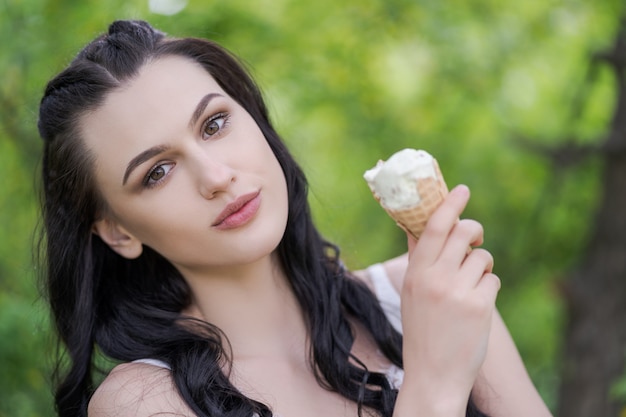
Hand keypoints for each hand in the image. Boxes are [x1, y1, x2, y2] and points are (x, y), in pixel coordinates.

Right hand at [397, 185, 500, 414]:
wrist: (433, 373)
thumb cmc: (422, 329)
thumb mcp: (411, 292)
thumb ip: (419, 259)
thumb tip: (422, 227)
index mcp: (414, 272)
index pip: (433, 226)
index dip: (450, 204)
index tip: (462, 189)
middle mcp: (434, 278)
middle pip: (464, 232)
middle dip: (475, 231)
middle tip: (476, 239)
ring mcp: (457, 291)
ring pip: (482, 257)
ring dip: (481, 268)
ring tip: (469, 289)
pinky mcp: (480, 306)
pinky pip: (493, 280)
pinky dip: (488, 289)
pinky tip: (476, 307)